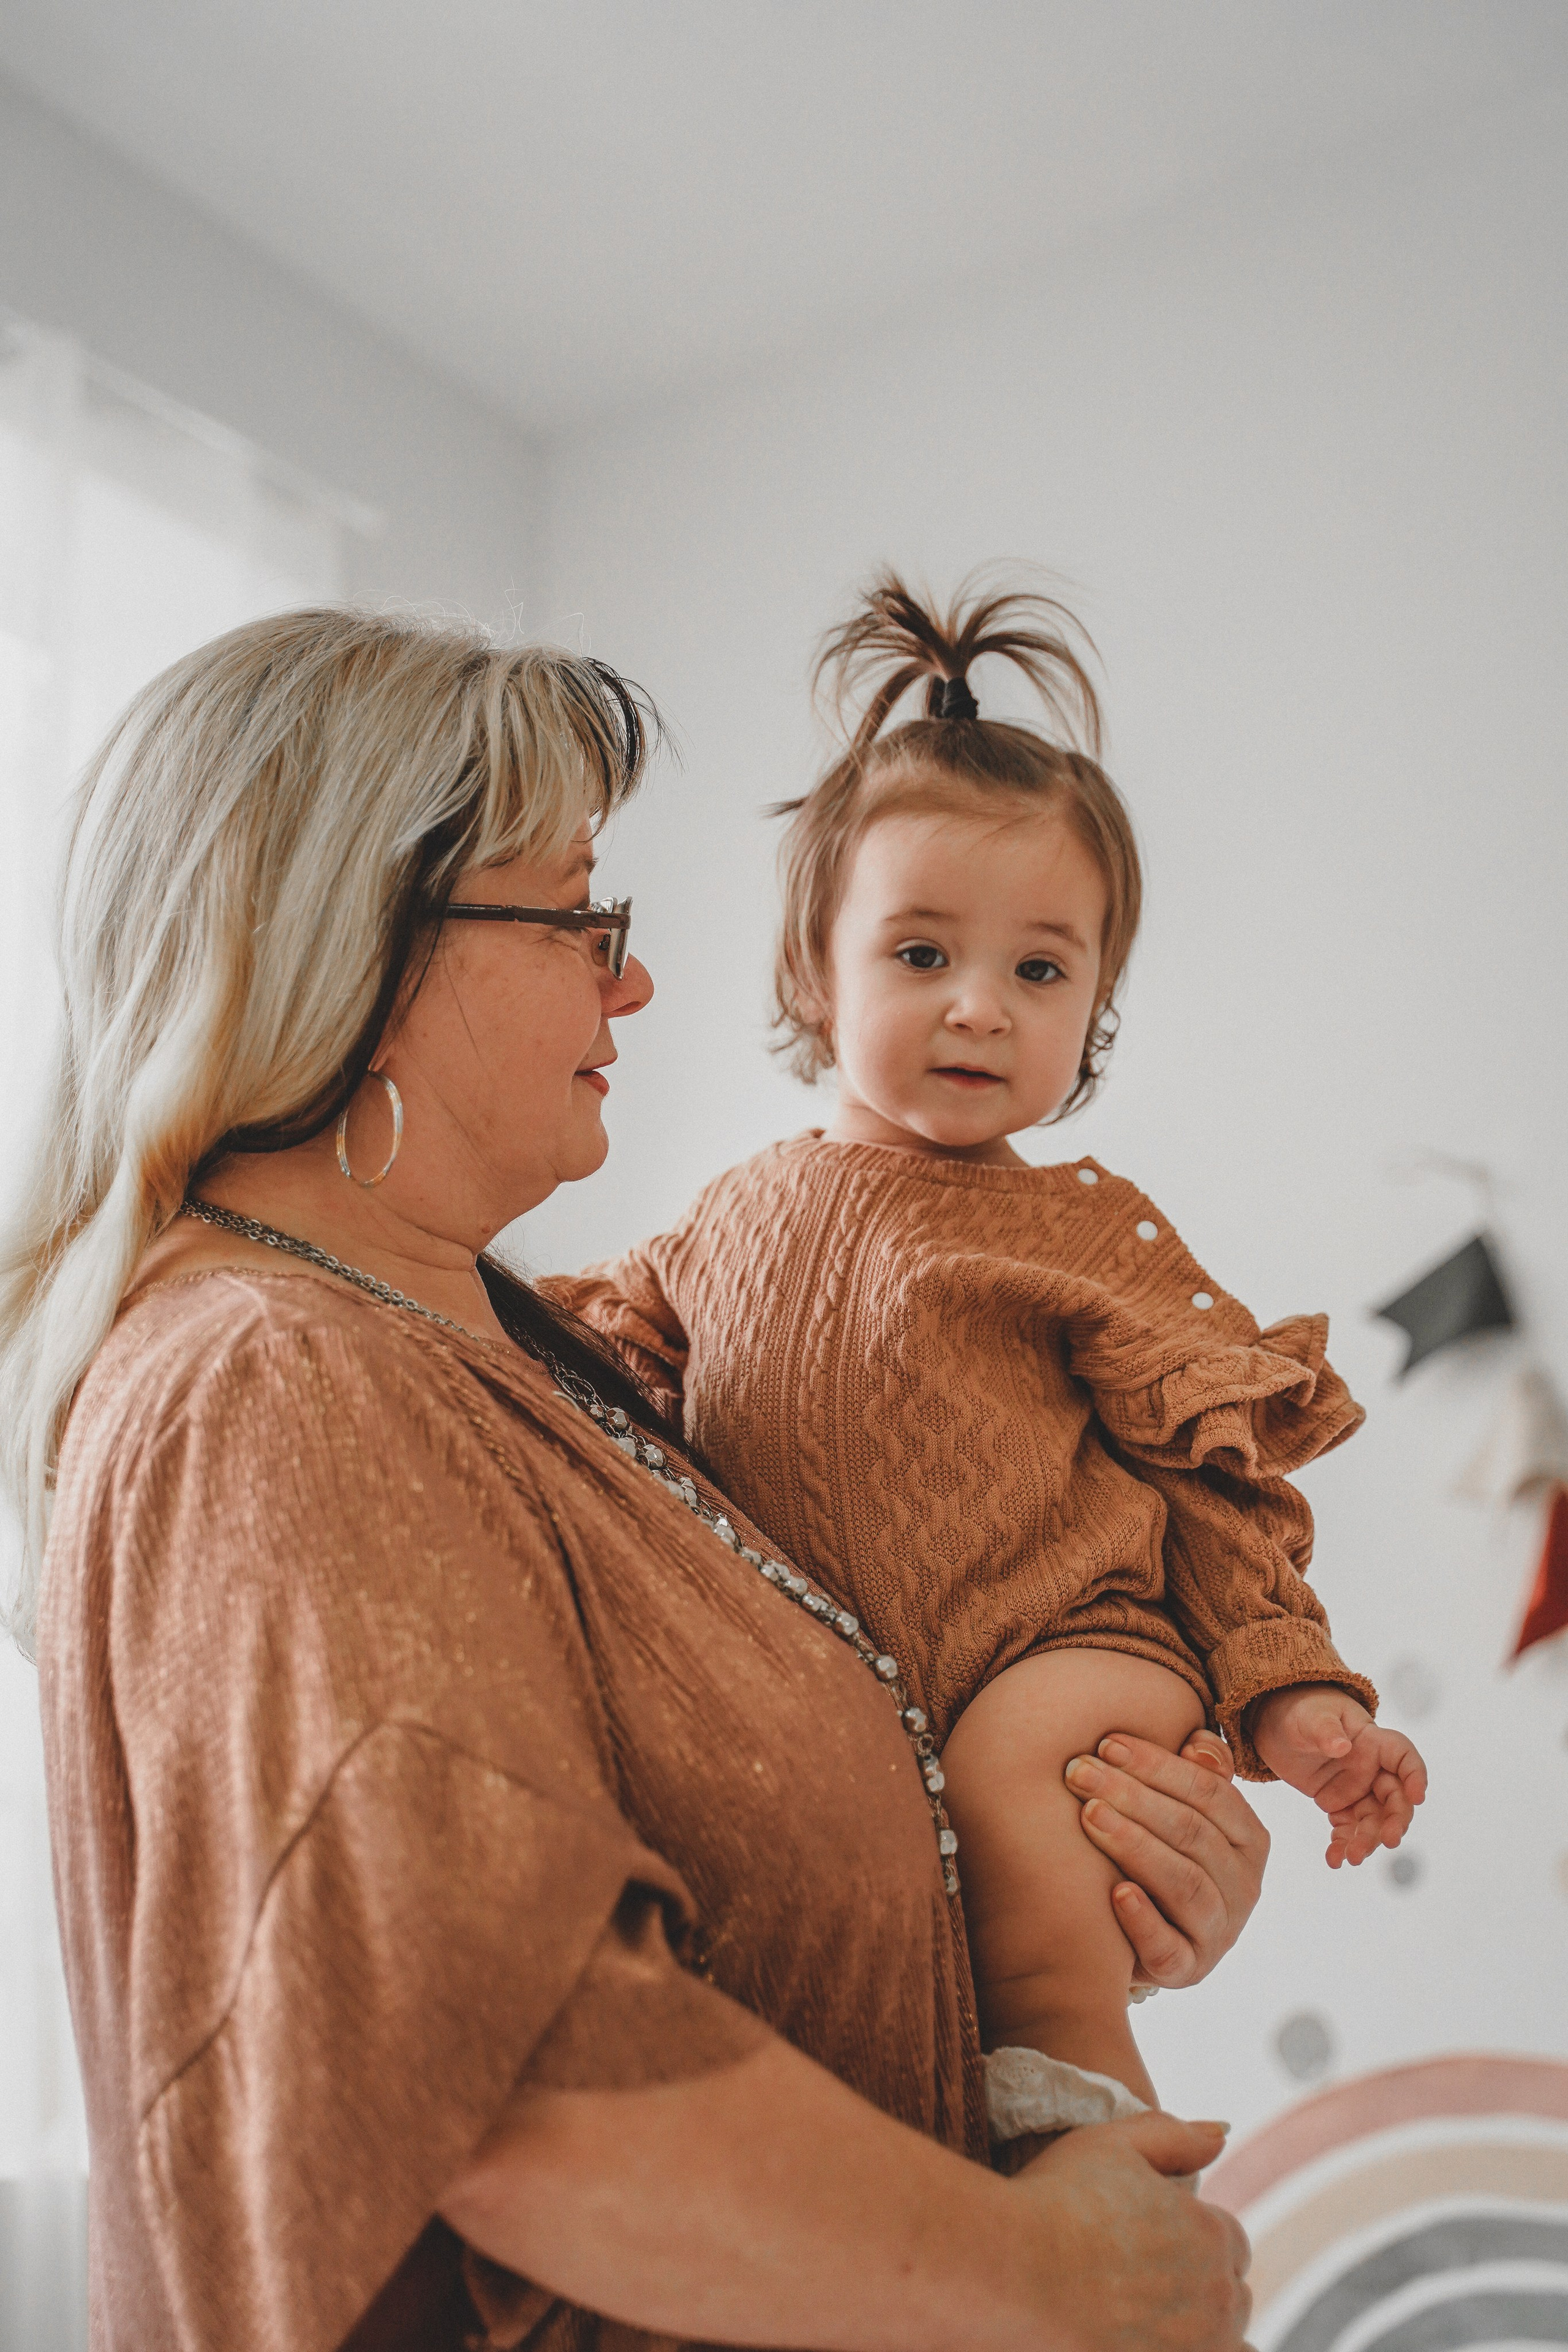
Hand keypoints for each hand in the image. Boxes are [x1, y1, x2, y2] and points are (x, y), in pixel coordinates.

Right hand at [1013, 2110, 1252, 2350]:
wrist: (1011, 2271)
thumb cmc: (1056, 2199)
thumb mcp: (1113, 2143)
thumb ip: (1175, 2136)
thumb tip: (1223, 2133)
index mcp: (1211, 2235)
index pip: (1229, 2242)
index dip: (1194, 2237)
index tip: (1155, 2241)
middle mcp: (1217, 2300)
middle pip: (1229, 2298)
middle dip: (1199, 2287)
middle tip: (1144, 2281)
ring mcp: (1196, 2348)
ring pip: (1225, 2345)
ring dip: (1202, 2331)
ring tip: (1151, 2315)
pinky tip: (1155, 2342)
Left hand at [1065, 1728, 1269, 1988]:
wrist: (1143, 1937)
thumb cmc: (1164, 1856)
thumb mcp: (1187, 1814)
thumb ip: (1200, 1775)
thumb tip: (1197, 1743)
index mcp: (1248, 1839)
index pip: (1210, 1792)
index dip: (1157, 1764)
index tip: (1106, 1743)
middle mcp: (1243, 1886)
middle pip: (1191, 1832)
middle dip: (1132, 1795)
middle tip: (1080, 1772)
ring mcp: (1219, 1931)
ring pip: (1183, 1883)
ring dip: (1134, 1845)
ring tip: (1089, 1816)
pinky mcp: (1188, 1970)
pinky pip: (1168, 1947)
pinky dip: (1143, 1920)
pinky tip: (1116, 1892)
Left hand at [1249, 1683, 1427, 1867]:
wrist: (1278, 1726)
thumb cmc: (1301, 1711)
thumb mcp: (1309, 1717)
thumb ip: (1325, 1730)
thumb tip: (1342, 1746)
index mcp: (1372, 1741)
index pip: (1404, 1757)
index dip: (1415, 1776)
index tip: (1417, 1797)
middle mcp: (1372, 1768)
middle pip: (1395, 1798)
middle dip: (1394, 1821)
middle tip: (1388, 1841)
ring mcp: (1358, 1789)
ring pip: (1374, 1821)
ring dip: (1368, 1841)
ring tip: (1352, 1858)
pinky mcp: (1340, 1805)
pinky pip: (1349, 1829)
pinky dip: (1344, 1845)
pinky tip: (1334, 1859)